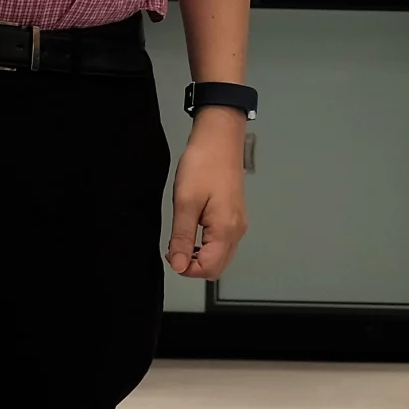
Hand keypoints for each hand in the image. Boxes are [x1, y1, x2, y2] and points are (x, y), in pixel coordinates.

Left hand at [167, 109, 249, 278]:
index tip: (170, 254)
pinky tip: (193, 231)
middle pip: (217, 267)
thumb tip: (178, 265)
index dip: (186, 268)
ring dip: (200, 256)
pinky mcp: (235, 216)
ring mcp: (238, 224)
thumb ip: (182, 237)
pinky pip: (223, 243)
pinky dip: (207, 246)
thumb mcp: (185, 202)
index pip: (209, 269)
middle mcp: (236, 231)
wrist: (219, 139)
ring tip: (181, 238)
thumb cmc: (203, 165)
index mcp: (226, 229)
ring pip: (221, 257)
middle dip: (194, 266)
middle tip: (174, 249)